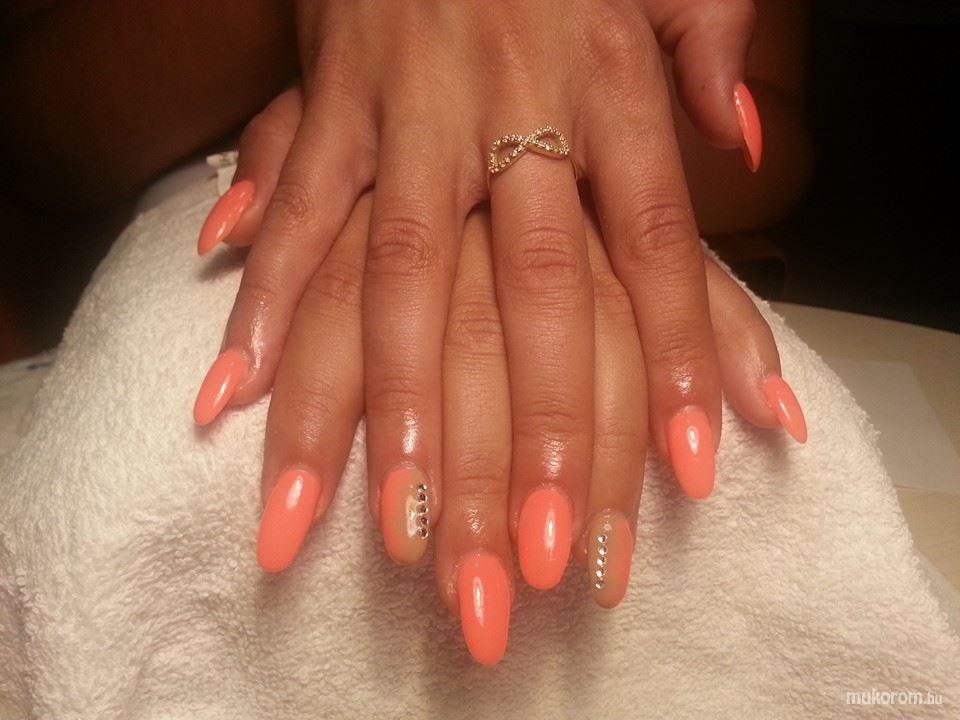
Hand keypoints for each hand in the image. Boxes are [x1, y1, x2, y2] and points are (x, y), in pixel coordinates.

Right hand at [196, 1, 767, 586]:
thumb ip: (712, 57)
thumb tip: (757, 142)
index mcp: (609, 82)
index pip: (656, 241)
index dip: (685, 352)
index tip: (693, 468)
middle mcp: (512, 108)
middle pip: (532, 288)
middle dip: (532, 426)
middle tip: (537, 554)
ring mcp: (408, 113)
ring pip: (399, 275)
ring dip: (392, 406)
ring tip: (390, 526)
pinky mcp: (326, 104)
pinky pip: (293, 213)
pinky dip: (265, 303)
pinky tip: (236, 397)